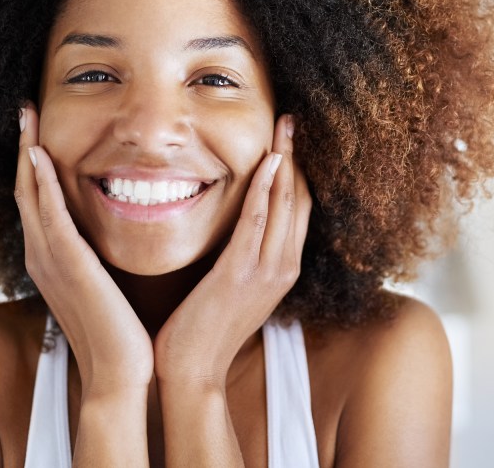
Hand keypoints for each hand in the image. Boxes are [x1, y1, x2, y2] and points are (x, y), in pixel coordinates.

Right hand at [14, 102, 153, 398]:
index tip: (37, 128)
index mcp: (51, 259)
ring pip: (30, 195)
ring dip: (26, 153)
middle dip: (23, 146)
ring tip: (27, 116)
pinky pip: (50, 216)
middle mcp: (42, 255)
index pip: (36, 199)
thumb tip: (105, 238)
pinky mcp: (68, 265)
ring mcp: (50, 260)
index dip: (32, 162)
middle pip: (24, 188)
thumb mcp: (103, 284)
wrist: (120, 372)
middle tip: (24, 108)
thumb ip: (96, 258)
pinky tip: (39, 156)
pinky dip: (41, 185)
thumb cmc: (118, 332)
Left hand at [153, 114, 311, 386]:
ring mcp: (267, 271)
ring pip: (286, 204)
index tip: (290, 139)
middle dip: (297, 156)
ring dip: (286, 161)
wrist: (192, 372)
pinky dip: (266, 188)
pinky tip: (267, 161)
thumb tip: (236, 227)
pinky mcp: (241, 274)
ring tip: (284, 127)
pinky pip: (258, 221)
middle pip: (300, 199)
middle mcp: (284, 267)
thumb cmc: (204, 330)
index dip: (298, 171)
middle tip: (291, 120)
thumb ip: (243, 257)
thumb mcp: (234, 288)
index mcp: (283, 269)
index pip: (299, 209)